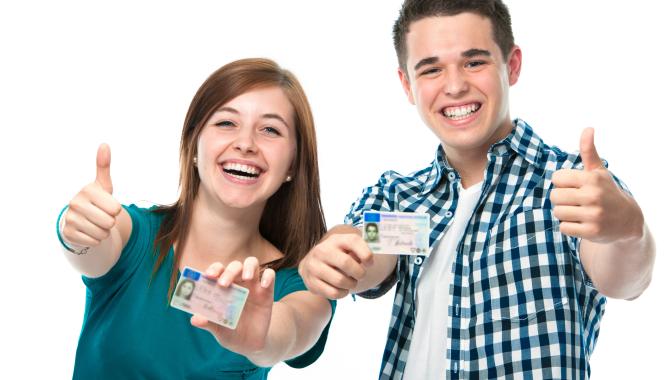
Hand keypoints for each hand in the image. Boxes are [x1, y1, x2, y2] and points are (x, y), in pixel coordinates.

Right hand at [61, 144, 121, 247]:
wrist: (79, 218)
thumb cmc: (96, 200)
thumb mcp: (102, 185)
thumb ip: (104, 166)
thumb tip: (104, 144)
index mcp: (88, 190)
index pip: (116, 209)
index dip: (115, 210)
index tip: (106, 205)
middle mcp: (75, 203)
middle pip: (110, 222)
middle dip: (110, 222)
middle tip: (101, 216)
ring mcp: (70, 219)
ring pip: (103, 233)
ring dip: (103, 231)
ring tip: (95, 223)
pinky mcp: (68, 234)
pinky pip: (94, 242)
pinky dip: (95, 239)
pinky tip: (88, 231)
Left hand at [191, 257, 275, 354]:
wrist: (250, 344)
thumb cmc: (230, 333)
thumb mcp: (219, 330)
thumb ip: (208, 323)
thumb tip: (194, 319)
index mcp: (223, 288)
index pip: (218, 270)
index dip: (213, 269)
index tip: (208, 276)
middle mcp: (238, 282)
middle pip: (235, 266)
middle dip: (229, 271)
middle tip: (223, 284)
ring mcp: (253, 285)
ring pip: (252, 263)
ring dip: (248, 267)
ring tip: (246, 278)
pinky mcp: (267, 291)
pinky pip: (270, 275)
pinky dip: (268, 276)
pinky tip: (263, 285)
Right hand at [299, 231, 371, 298]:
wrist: (311, 264)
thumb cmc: (337, 256)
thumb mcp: (347, 248)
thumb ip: (359, 251)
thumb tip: (367, 260)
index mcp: (336, 239)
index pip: (353, 241)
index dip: (366, 254)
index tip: (369, 263)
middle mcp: (322, 250)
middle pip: (346, 263)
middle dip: (359, 273)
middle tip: (360, 275)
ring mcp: (314, 266)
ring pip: (340, 281)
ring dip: (351, 284)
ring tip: (351, 282)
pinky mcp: (311, 282)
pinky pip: (333, 293)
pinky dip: (342, 293)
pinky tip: (342, 289)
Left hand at [550, 128, 642, 243]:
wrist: (627, 220)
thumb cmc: (606, 192)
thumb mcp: (598, 172)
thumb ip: (588, 151)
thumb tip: (588, 128)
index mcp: (592, 179)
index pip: (556, 178)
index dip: (562, 183)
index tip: (574, 186)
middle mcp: (593, 196)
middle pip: (554, 196)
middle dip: (561, 199)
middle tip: (575, 201)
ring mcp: (593, 215)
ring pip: (557, 212)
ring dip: (564, 214)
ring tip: (579, 212)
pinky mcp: (592, 232)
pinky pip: (564, 228)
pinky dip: (569, 227)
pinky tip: (581, 223)